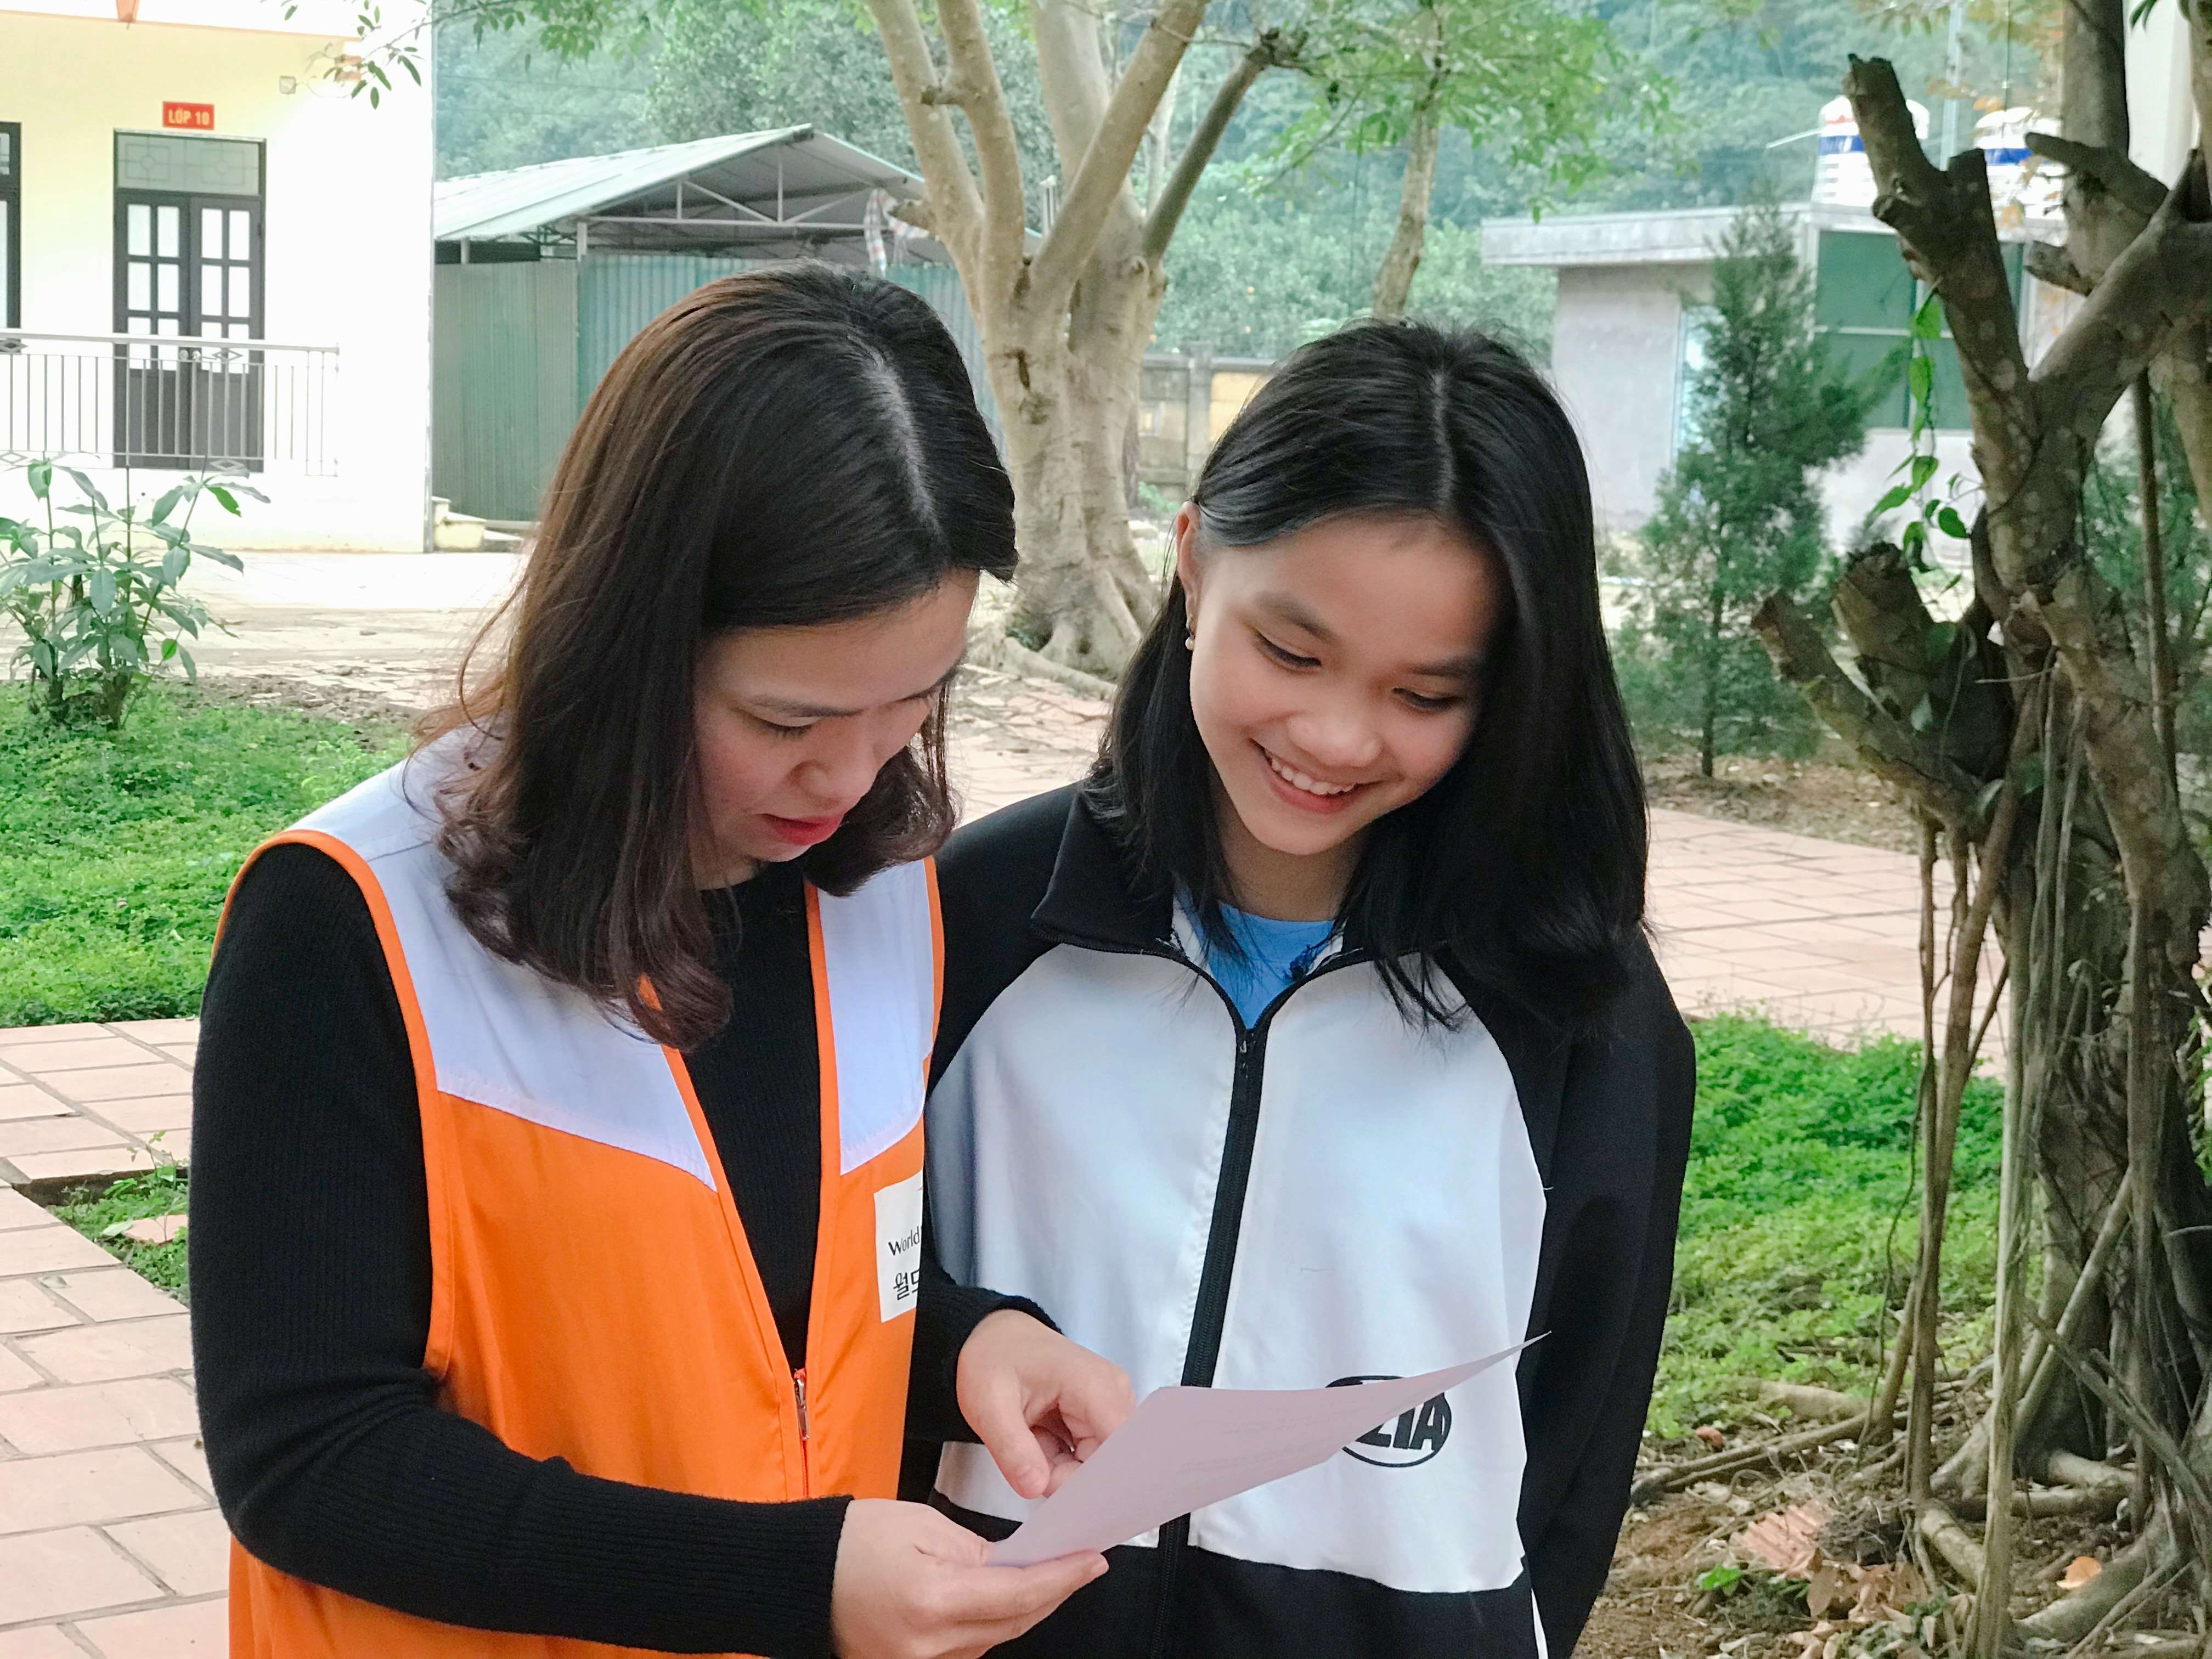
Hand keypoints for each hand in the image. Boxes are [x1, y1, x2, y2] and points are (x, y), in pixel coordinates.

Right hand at [829, 1498, 1105, 1658]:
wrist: (799, 1577)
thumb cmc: (850, 1542)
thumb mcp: (921, 1525)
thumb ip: (977, 1549)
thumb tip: (1016, 1565)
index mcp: (931, 1600)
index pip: (1018, 1593)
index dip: (1062, 1577)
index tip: (1092, 1560)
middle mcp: (927, 1644)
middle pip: (1013, 1623)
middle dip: (1053, 1592)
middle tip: (1083, 1564)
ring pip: (994, 1639)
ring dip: (1025, 1608)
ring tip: (1050, 1575)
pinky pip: (969, 1648)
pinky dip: (992, 1623)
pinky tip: (1006, 1598)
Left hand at [956, 1310, 1134, 1500]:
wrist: (994, 1338)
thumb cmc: (993, 1359)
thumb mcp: (987, 1404)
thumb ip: (1012, 1448)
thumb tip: (1036, 1489)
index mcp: (1094, 1385)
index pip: (1119, 1450)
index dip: (1094, 1483)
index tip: (1058, 1499)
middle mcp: (1114, 1394)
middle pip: (1108, 1464)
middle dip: (1068, 1478)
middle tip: (1027, 1466)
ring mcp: (1110, 1405)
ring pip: (1098, 1465)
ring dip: (1062, 1469)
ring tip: (1030, 1441)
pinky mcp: (1101, 1416)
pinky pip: (1090, 1457)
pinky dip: (1062, 1461)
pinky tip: (1040, 1440)